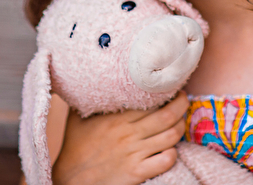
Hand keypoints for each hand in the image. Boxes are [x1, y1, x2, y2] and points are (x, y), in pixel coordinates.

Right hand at [51, 91, 188, 184]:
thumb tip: (93, 78)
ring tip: (180, 122)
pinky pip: (165, 160)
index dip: (166, 92)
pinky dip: (173, 153)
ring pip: (170, 136)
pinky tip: (170, 149)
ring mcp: (134, 154)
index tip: (171, 87)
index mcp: (116, 117)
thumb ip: (87, 98)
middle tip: (184, 100)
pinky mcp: (137, 172)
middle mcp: (128, 133)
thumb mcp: (77, 117)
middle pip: (167, 115)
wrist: (68, 179)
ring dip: (180, 128)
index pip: (150, 99)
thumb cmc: (73, 147)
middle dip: (182, 105)